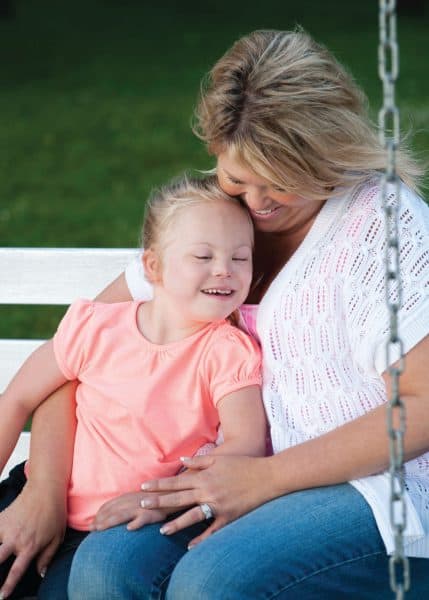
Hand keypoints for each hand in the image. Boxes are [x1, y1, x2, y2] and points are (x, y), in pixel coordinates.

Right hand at [0, 482, 66, 598]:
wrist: (45, 489)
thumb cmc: (54, 512)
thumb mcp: (57, 537)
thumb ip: (47, 557)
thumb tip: (40, 573)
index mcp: (30, 546)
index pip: (16, 571)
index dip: (7, 586)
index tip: (2, 596)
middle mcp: (15, 539)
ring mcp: (6, 528)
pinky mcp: (0, 518)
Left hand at [91, 491, 170, 531]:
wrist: (169, 495)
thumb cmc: (150, 500)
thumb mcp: (134, 500)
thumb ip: (122, 506)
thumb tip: (106, 517)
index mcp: (126, 498)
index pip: (108, 506)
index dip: (98, 515)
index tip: (91, 525)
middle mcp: (131, 501)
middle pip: (112, 511)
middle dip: (100, 520)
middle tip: (91, 529)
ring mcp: (141, 507)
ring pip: (123, 514)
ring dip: (110, 521)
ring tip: (100, 528)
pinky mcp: (152, 513)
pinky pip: (143, 518)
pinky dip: (136, 523)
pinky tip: (129, 528)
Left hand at [141, 454, 271, 546]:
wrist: (266, 476)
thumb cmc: (242, 465)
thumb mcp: (220, 459)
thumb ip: (199, 460)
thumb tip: (182, 461)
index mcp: (205, 476)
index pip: (176, 481)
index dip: (159, 485)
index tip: (143, 487)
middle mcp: (208, 491)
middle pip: (179, 498)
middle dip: (159, 502)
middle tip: (141, 506)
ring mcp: (218, 505)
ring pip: (193, 516)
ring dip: (176, 523)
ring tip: (161, 530)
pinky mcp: (229, 517)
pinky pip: (212, 530)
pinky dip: (201, 539)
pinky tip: (190, 547)